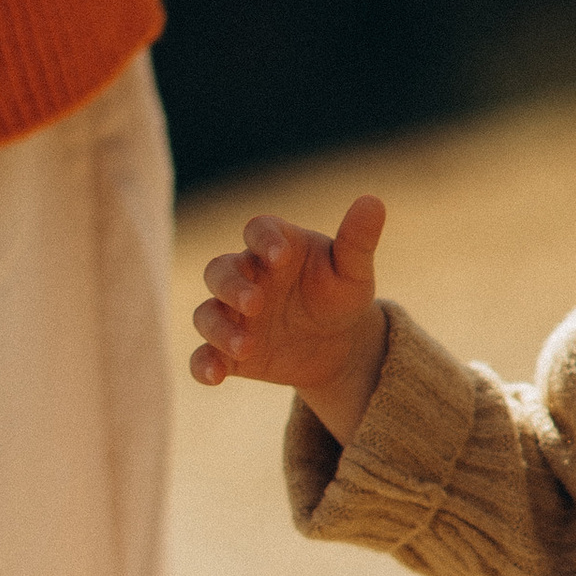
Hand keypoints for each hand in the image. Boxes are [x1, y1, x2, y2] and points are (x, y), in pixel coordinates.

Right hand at [190, 193, 389, 446]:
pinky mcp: (229, 352)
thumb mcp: (353, 271)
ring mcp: (233, 315)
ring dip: (219, 329)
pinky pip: (204, 356)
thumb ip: (357, 240)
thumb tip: (373, 200)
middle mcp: (246, 277)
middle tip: (256, 304)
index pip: (258, 230)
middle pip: (218, 271)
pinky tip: (214, 375)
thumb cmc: (340, 295)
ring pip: (207, 314)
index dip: (264, 240)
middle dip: (231, 286)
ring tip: (246, 347)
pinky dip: (202, 365)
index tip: (280, 257)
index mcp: (275, 246)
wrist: (337, 345)